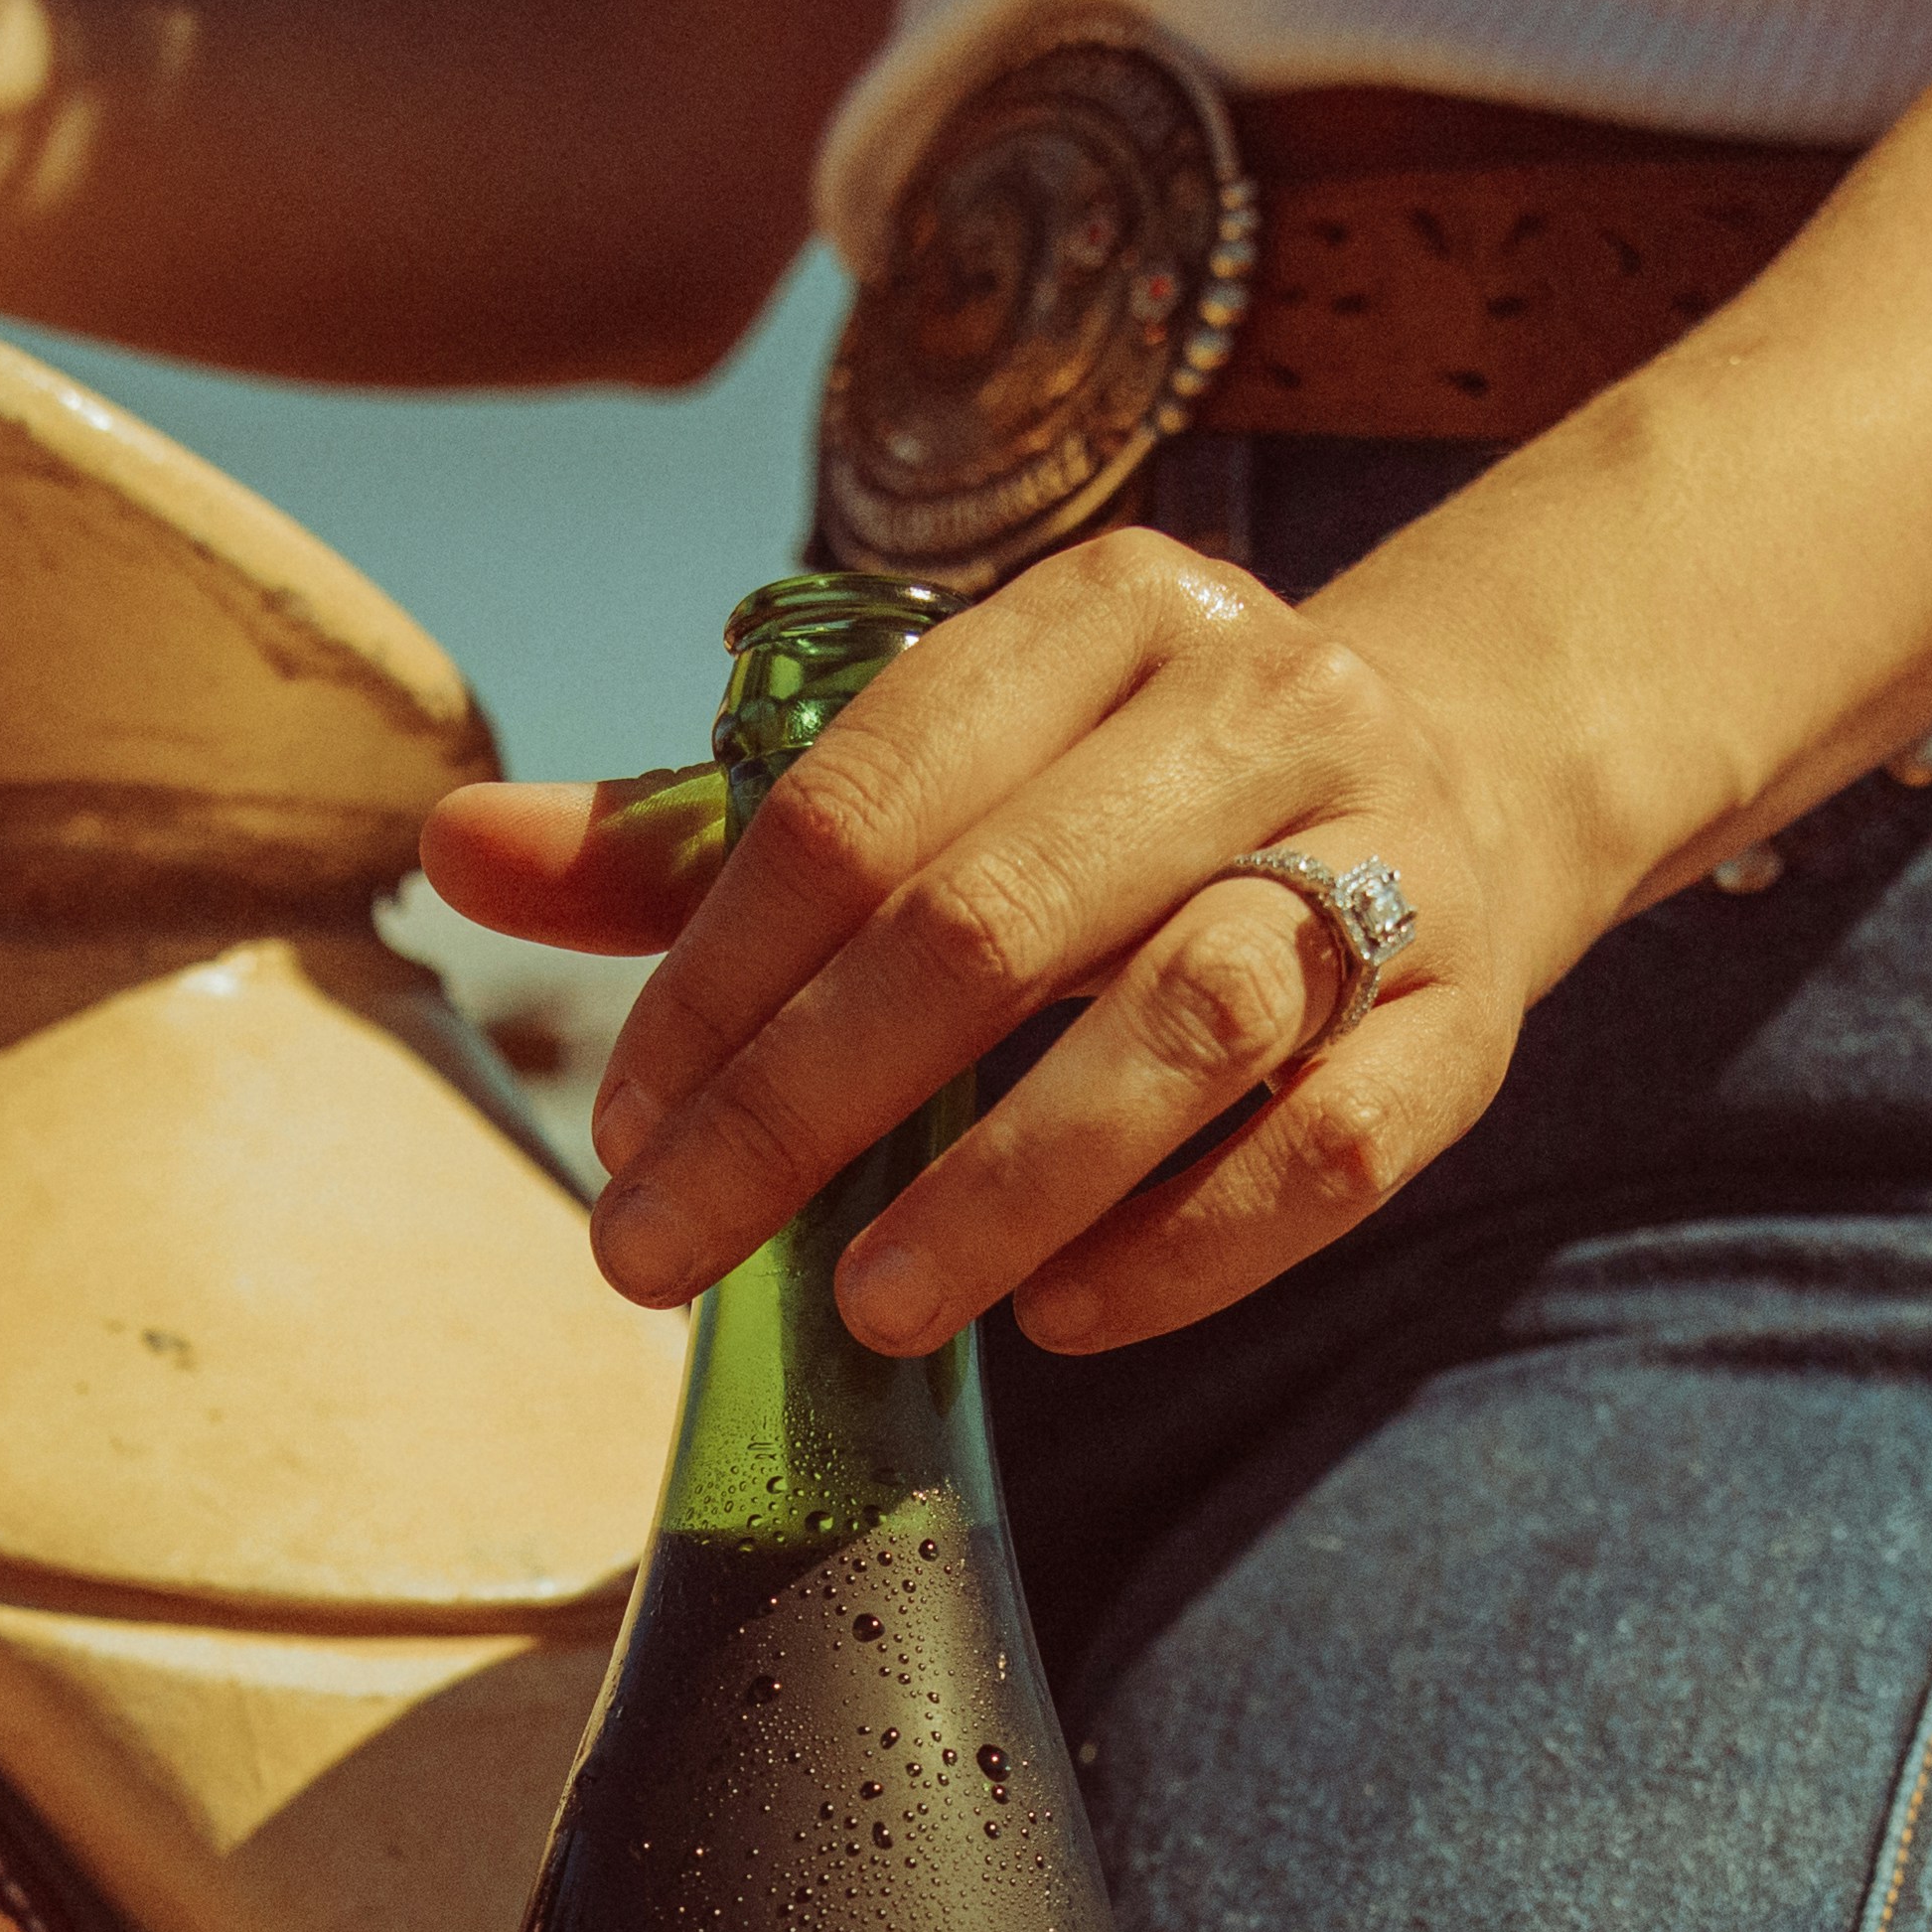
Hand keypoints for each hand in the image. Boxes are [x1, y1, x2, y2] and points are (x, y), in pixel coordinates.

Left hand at [421, 531, 1526, 1358]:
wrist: (1478, 776)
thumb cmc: (1131, 804)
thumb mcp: (932, 776)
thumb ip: (700, 836)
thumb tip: (453, 848)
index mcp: (1100, 613)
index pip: (859, 801)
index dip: (716, 979)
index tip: (623, 1130)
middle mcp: (1260, 704)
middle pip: (994, 920)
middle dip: (801, 1108)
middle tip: (664, 1256)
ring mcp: (1392, 858)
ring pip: (1182, 1026)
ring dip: (1002, 1185)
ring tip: (868, 1309)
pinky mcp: (1471, 1021)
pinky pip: (1325, 1154)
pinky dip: (1186, 1247)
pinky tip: (1061, 1318)